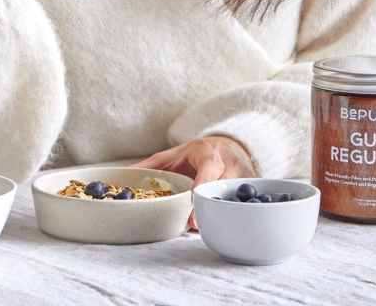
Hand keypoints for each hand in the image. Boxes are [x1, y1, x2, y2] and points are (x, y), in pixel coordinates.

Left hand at [131, 135, 257, 229]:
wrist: (228, 147)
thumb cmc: (196, 154)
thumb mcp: (172, 155)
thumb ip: (150, 167)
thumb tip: (122, 178)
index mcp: (209, 153)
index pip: (209, 166)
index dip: (203, 182)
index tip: (196, 198)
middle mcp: (230, 164)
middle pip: (223, 186)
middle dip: (211, 205)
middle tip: (194, 225)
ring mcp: (244, 178)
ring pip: (238, 198)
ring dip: (224, 214)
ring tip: (207, 228)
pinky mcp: (253, 191)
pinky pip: (246, 206)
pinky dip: (236, 216)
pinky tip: (225, 226)